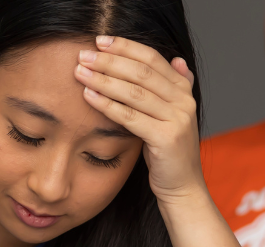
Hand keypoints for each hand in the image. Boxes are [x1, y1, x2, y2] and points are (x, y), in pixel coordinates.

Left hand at [74, 36, 205, 205]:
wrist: (182, 187)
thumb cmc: (168, 153)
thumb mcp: (172, 117)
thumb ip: (173, 89)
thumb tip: (177, 60)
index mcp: (183, 90)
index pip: (152, 58)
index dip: (126, 47)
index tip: (100, 41)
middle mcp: (183, 100)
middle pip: (142, 71)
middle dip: (110, 61)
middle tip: (83, 55)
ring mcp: (177, 119)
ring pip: (134, 92)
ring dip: (104, 79)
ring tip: (80, 72)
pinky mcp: (166, 138)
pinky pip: (131, 117)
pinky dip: (108, 105)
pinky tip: (89, 96)